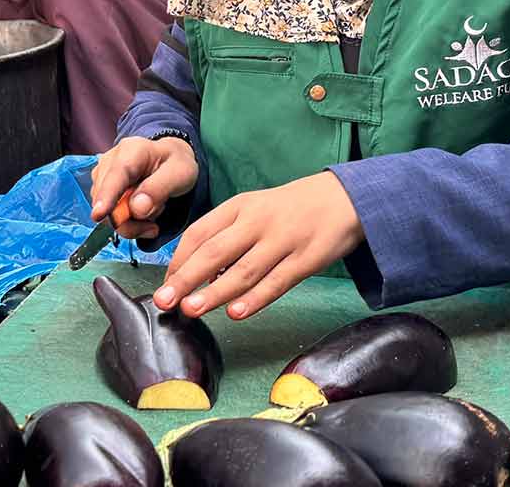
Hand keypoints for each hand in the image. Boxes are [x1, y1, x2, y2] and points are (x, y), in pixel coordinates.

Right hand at [89, 136, 198, 239]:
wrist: (168, 161)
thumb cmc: (175, 164)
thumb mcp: (180, 174)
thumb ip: (159, 189)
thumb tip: (136, 209)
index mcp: (132, 150)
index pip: (116, 175)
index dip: (106, 196)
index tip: (98, 214)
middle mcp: (110, 160)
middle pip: (107, 201)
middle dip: (130, 221)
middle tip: (155, 225)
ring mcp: (102, 175)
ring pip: (106, 213)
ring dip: (131, 223)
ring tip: (153, 210)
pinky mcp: (100, 189)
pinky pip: (108, 216)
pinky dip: (127, 222)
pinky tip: (142, 212)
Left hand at [153, 171, 364, 321]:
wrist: (344, 197)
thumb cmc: (290, 209)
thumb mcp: (254, 209)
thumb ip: (227, 236)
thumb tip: (198, 276)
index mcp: (239, 206)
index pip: (199, 233)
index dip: (178, 261)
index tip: (165, 284)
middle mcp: (257, 221)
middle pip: (214, 252)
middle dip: (186, 279)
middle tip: (165, 301)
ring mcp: (282, 240)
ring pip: (242, 271)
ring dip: (214, 293)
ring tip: (191, 310)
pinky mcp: (306, 259)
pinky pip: (276, 282)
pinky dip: (254, 299)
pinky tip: (235, 313)